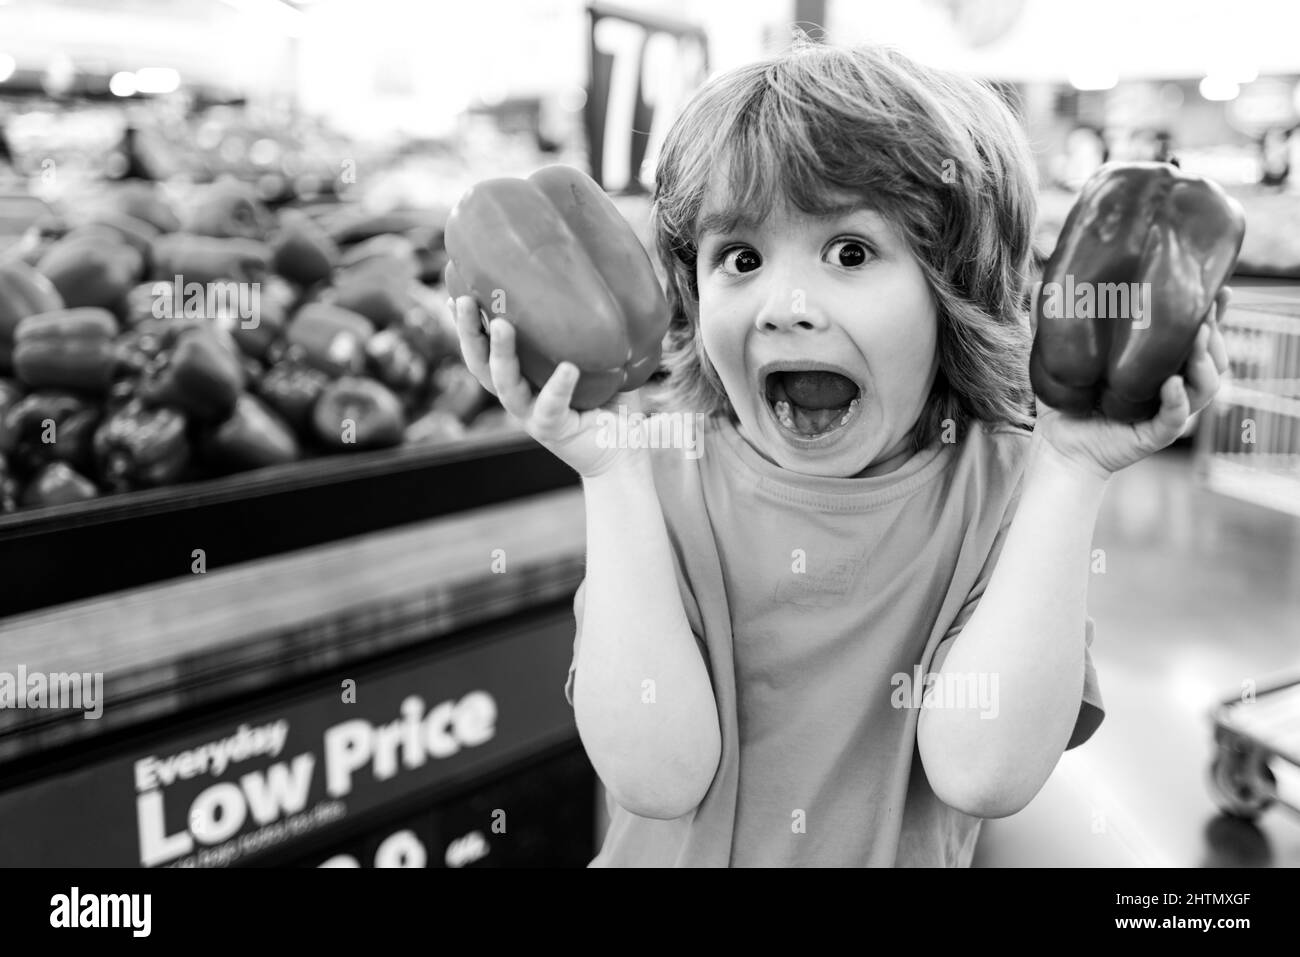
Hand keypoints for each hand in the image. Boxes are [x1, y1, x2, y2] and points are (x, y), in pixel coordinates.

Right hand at [451, 295, 643, 477]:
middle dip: (469, 332)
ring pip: (505, 386)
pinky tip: (568, 368)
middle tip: (464, 299)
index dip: (467, 324)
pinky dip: (558, 387)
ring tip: (502, 325)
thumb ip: (588, 330)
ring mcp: (532, 415)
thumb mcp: (596, 360)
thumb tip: (601, 277)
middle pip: (481, 365)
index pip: (484, 349)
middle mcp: (519, 396)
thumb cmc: (609, 401)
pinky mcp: (553, 431)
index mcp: (521, 378)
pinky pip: (550, 407)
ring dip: (500, 354)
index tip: (454, 290)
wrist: (623, 451)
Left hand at [1033, 286, 1232, 477]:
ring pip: (1206, 385)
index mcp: (1160, 363)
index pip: (1198, 334)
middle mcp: (1174, 384)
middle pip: (1213, 356)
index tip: (1219, 286)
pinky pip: (1176, 416)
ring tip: (1197, 336)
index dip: (1214, 313)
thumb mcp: (1060, 356)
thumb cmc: (1066, 400)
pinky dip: (1178, 400)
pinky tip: (1171, 383)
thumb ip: (1051, 322)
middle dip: (1215, 330)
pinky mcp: (1157, 433)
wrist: (1057, 446)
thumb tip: (1037, 283)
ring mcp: (1170, 410)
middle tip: (1207, 308)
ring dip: (1206, 360)